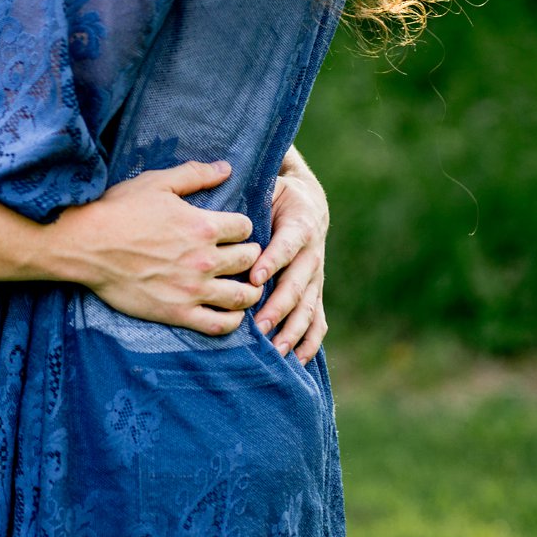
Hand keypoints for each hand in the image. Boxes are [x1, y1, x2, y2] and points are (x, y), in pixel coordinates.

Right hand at [49, 161, 263, 335]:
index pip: (245, 228)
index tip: (232, 230)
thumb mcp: (155, 183)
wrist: (84, 245)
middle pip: (249, 259)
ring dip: (250, 290)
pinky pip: (219, 324)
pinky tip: (230, 313)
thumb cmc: (117, 210)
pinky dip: (232, 320)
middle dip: (248, 254)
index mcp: (203, 226)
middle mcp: (205, 259)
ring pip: (243, 295)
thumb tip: (226, 168)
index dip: (241, 227)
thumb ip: (194, 174)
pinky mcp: (178, 313)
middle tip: (239, 256)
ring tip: (244, 286)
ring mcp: (192, 289)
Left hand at [251, 166, 328, 361]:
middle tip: (259, 324)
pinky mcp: (315, 292)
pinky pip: (316, 320)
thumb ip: (247, 189)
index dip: (273, 260)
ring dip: (292, 329)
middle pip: (298, 283)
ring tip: (275, 348)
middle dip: (279, 305)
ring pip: (308, 306)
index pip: (287, 244)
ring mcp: (315, 276)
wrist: (308, 204)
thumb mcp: (265, 185)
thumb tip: (219, 177)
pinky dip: (309, 341)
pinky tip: (295, 360)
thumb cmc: (274, 195)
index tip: (254, 275)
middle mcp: (312, 253)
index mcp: (299, 225)